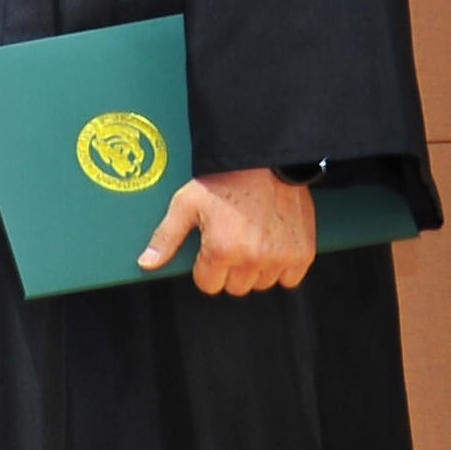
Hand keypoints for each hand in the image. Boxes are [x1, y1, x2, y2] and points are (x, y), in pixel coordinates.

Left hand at [138, 166, 316, 295]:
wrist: (264, 162)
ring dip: (255, 269)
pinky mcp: (303, 253)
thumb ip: (165, 238)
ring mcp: (280, 257)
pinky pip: (290, 279)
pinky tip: (272, 246)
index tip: (210, 249)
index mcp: (221, 250)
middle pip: (235, 287)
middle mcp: (253, 259)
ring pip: (261, 284)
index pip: (208, 285)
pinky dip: (281, 268)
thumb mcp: (185, 205)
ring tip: (252, 239)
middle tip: (232, 241)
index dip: (205, 268)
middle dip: (229, 270)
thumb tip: (146, 264)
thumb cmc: (222, 181)